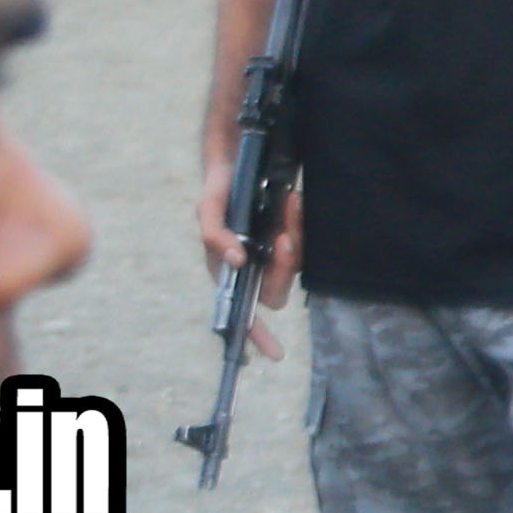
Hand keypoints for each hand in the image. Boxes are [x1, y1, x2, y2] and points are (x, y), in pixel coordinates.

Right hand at [197, 152, 307, 354]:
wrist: (240, 160)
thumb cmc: (220, 191)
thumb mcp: (209, 209)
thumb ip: (214, 235)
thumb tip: (237, 261)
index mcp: (229, 270)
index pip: (244, 311)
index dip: (257, 334)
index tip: (274, 352)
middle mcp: (254, 267)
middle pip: (276, 290)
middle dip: (283, 267)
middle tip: (285, 238)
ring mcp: (274, 253)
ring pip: (293, 263)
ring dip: (294, 235)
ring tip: (289, 203)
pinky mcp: (291, 235)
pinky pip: (302, 240)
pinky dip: (299, 222)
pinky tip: (294, 200)